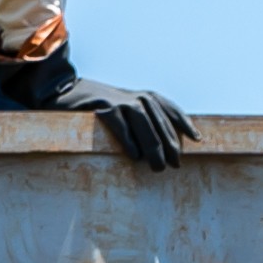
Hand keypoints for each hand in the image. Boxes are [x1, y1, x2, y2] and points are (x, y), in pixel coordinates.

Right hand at [0, 41, 194, 170]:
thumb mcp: (125, 111)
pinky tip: (135, 157)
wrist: (65, 94)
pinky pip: (121, 126)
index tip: (197, 140)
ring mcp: (120, 100)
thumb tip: (164, 148)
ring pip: (144, 125)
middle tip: (175, 166)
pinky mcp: (104, 107)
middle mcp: (136, 97)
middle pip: (160, 123)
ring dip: (153, 148)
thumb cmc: (98, 109)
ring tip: (158, 168)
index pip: (170, 110)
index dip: (184, 124)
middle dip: (170, 145)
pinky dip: (129, 141)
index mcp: (145, 98)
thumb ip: (143, 123)